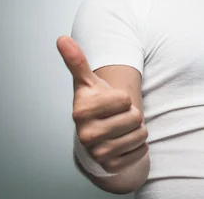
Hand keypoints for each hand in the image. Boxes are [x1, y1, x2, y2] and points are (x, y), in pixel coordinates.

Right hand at [57, 36, 148, 173]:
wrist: (98, 133)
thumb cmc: (97, 103)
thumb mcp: (88, 82)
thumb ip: (77, 61)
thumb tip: (62, 38)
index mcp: (81, 111)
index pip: (124, 98)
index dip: (123, 98)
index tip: (111, 102)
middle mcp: (86, 134)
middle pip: (134, 116)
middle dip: (132, 114)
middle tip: (118, 116)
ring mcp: (98, 152)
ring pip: (140, 133)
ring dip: (137, 129)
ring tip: (123, 127)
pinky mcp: (112, 165)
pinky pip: (141, 150)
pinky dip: (139, 145)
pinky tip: (125, 142)